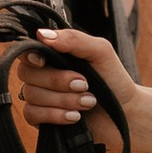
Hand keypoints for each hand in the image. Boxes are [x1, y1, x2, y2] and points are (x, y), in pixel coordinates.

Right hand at [12, 27, 135, 152]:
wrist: (126, 112)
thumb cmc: (113, 78)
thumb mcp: (100, 51)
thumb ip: (73, 39)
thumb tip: (41, 34)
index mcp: (52, 54)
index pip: (25, 50)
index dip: (30, 56)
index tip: (44, 61)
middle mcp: (42, 73)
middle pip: (26, 74)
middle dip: (57, 81)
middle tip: (85, 84)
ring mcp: (40, 96)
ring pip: (31, 95)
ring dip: (64, 100)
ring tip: (88, 102)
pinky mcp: (42, 118)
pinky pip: (32, 115)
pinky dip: (55, 115)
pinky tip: (75, 117)